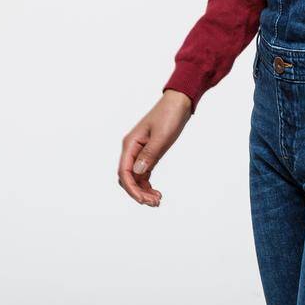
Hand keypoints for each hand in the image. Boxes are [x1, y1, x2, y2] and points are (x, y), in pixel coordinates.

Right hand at [118, 90, 193, 205]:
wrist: (179, 102)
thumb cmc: (170, 115)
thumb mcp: (161, 136)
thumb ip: (150, 154)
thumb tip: (137, 172)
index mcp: (130, 144)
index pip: (124, 172)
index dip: (131, 189)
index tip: (143, 200)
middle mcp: (132, 149)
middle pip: (128, 177)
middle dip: (138, 192)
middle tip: (154, 203)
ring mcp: (140, 152)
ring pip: (136, 178)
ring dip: (143, 191)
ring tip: (157, 201)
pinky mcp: (149, 153)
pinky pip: (144, 174)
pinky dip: (147, 184)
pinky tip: (156, 192)